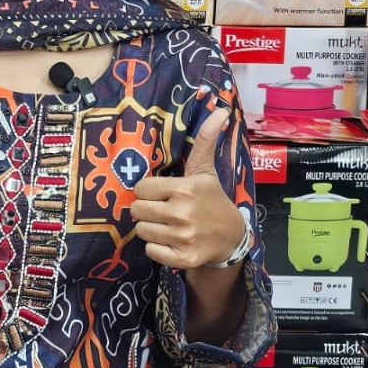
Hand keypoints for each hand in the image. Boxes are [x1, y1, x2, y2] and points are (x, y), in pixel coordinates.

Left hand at [129, 106, 246, 269]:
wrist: (231, 237)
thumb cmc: (211, 200)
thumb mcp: (206, 171)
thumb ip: (205, 141)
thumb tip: (220, 109)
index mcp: (185, 189)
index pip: (141, 188)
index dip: (148, 191)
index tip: (162, 194)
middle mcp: (182, 213)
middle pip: (136, 210)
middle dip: (146, 209)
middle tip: (163, 210)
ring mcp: (183, 237)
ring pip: (141, 230)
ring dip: (151, 228)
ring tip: (168, 225)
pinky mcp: (182, 258)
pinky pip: (150, 250)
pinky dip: (157, 248)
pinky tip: (171, 241)